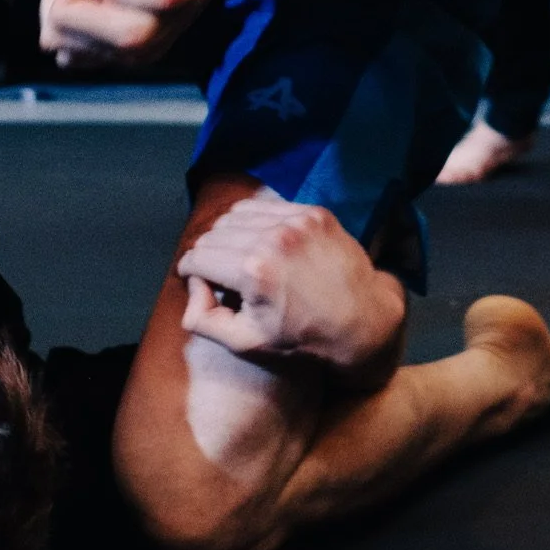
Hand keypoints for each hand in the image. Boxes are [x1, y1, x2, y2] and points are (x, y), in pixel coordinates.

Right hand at [176, 192, 406, 376]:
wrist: (361, 321)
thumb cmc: (302, 338)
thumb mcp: (247, 343)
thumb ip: (204, 319)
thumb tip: (192, 285)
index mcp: (253, 271)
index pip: (199, 256)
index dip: (188, 268)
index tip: (189, 275)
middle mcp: (272, 239)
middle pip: (215, 233)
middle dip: (207, 252)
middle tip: (214, 270)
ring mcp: (296, 221)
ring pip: (237, 214)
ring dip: (229, 233)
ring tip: (235, 253)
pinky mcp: (313, 212)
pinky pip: (267, 206)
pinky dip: (256, 222)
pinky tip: (261, 240)